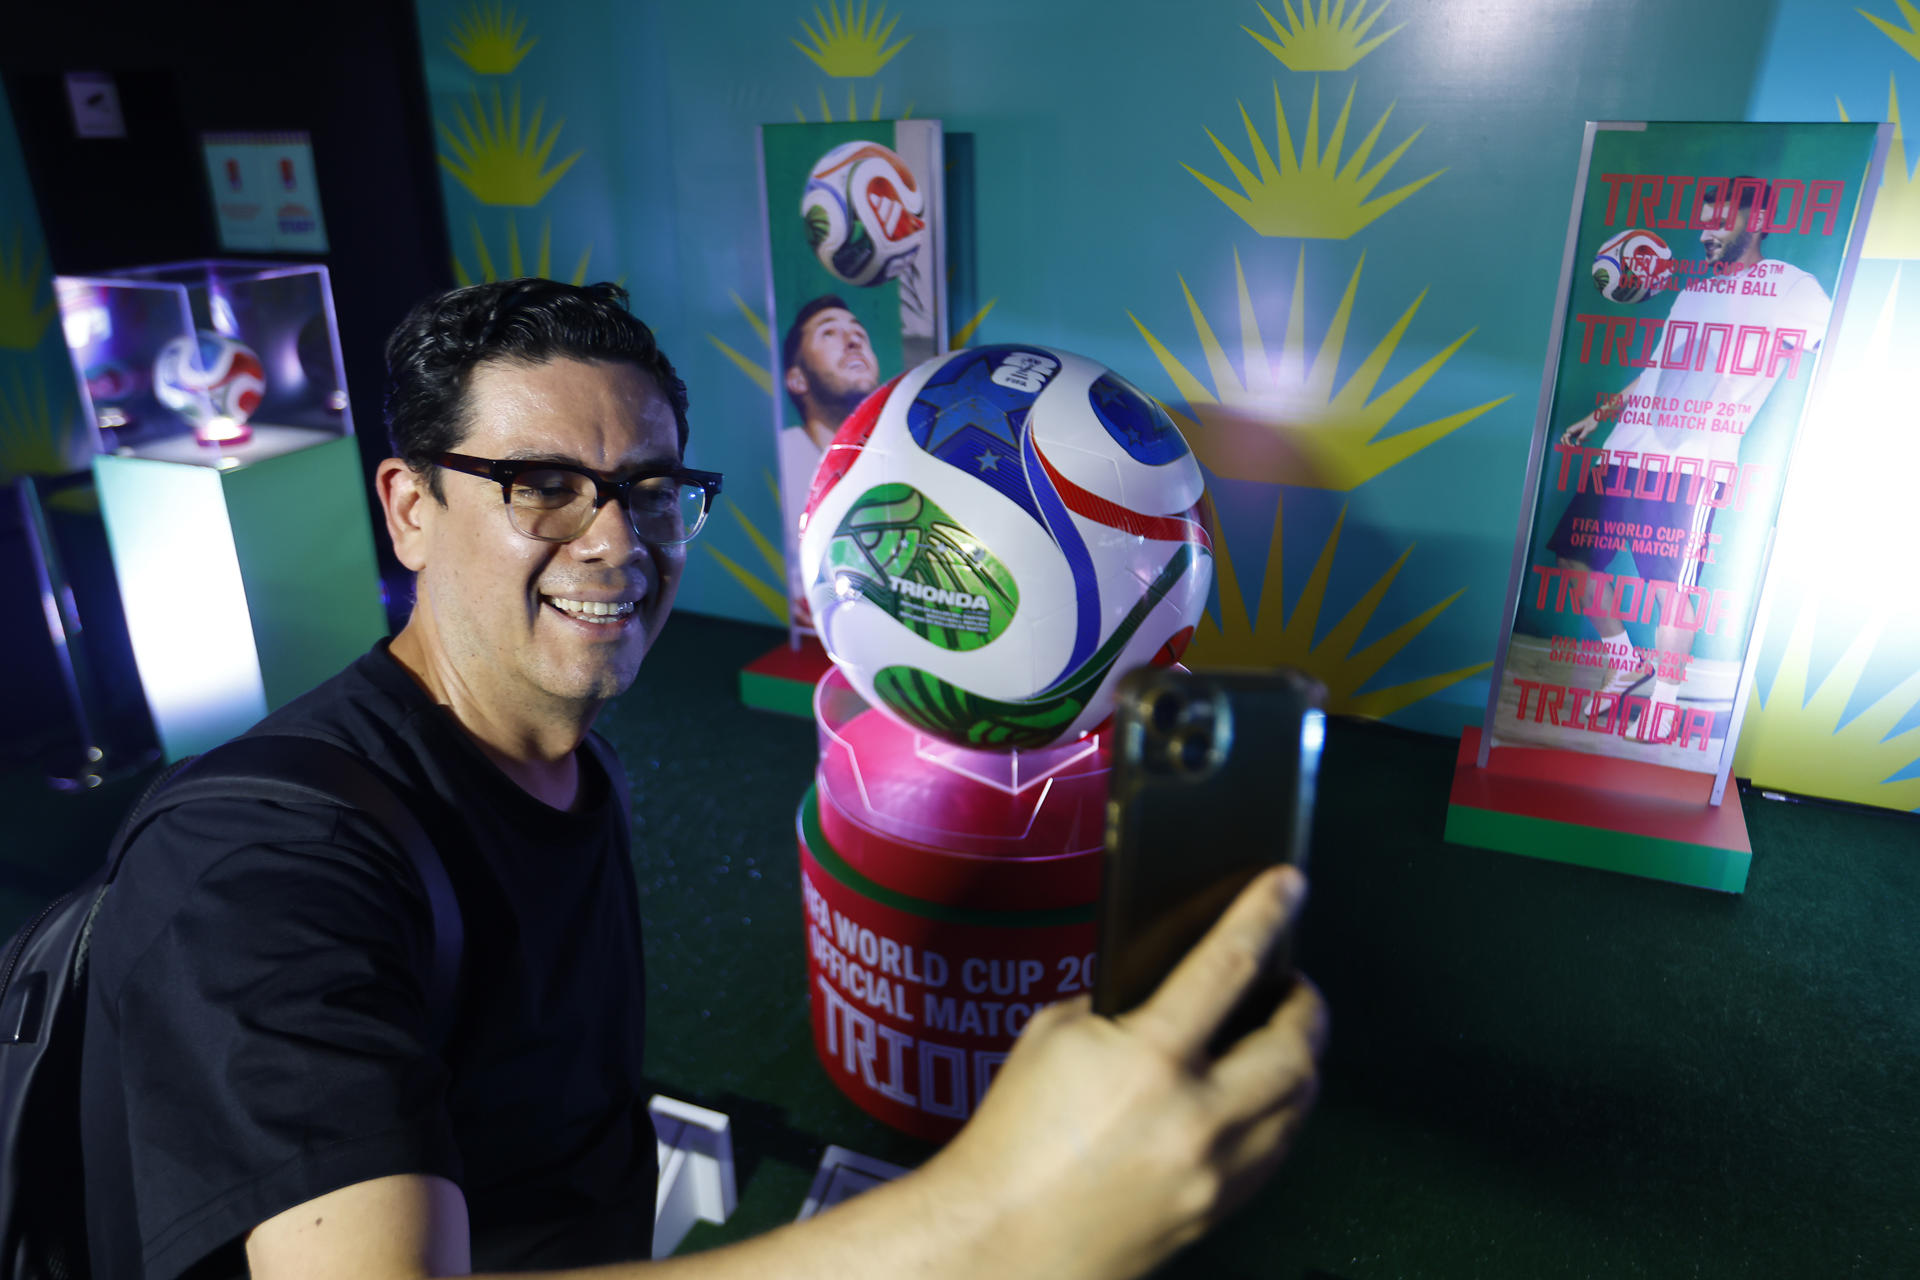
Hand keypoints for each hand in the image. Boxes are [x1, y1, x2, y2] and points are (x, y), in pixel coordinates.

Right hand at [928, 867, 1326, 1279]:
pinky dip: (1280, 1113)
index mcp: (1151, 1061)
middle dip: (1305, 1003)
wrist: (1003, 1239)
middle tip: (1293, 982)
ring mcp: (1216, 1172)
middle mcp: (1197, 1119)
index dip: (1266, 913)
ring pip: (1299, 1103)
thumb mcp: (1054, 1038)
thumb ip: (1120, 1005)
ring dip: (1300, 1059)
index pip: (1230, 963)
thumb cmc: (1015, 1141)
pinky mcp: (1220, 1208)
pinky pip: (1277, 1150)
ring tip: (1283, 1036)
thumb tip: (1167, 987)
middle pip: (1296, 1045)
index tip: (1287, 885)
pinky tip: (1260, 1098)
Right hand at [1561, 413, 1599, 446]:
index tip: (1573, 446)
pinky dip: (1574, 444)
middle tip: (1572, 449)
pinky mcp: (1575, 434)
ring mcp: (1573, 433)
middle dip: (1566, 444)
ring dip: (1570, 445)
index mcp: (1573, 428)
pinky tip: (1579, 446)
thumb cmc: (1591, 423)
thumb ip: (1582, 436)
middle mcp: (1571, 430)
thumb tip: (1577, 444)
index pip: (1566, 437)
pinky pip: (1572, 440)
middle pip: (1564, 438)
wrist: (1593, 419)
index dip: (1568, 443)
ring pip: (1567, 440)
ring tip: (1576, 449)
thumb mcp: (1588, 430)